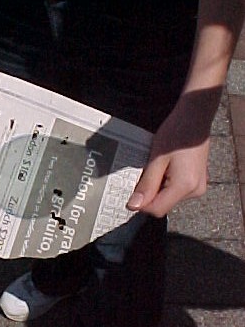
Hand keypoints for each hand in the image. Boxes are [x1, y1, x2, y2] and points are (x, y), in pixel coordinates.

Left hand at [126, 88, 220, 216]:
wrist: (194, 118)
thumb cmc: (176, 134)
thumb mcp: (156, 159)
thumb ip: (147, 184)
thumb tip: (135, 206)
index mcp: (185, 187)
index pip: (157, 209)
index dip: (141, 204)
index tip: (128, 193)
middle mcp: (195, 191)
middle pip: (163, 203)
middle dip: (149, 193)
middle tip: (140, 173)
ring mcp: (198, 186)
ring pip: (169, 196)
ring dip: (157, 186)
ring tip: (153, 166)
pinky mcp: (197, 180)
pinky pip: (176, 189)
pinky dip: (165, 182)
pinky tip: (161, 167)